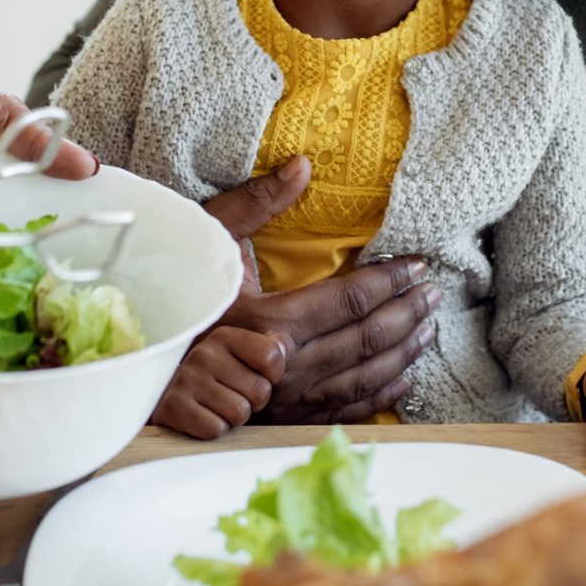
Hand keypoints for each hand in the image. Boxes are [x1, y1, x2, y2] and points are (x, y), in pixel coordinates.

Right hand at [152, 326, 289, 438]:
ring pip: (239, 413)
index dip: (272, 375)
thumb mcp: (245, 354)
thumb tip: (283, 348)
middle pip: (260, 390)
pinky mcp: (172, 407)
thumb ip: (273, 347)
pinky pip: (215, 429)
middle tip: (234, 395)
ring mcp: (186, 380)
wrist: (167, 393)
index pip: (271, 356)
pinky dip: (214, 429)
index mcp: (225, 336)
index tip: (257, 375)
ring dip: (234, 417)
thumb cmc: (218, 376)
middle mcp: (203, 353)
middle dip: (253, 401)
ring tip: (219, 406)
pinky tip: (204, 416)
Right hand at [194, 157, 440, 423]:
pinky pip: (347, 408)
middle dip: (408, 314)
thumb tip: (301, 166)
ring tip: (429, 328)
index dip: (390, 279)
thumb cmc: (180, 301)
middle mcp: (287, 365)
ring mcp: (290, 399)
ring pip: (365, 377)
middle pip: (367, 339)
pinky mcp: (287, 420)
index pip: (351, 299)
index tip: (418, 264)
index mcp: (272, 320)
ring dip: (404, 352)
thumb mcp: (211, 244)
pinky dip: (382, 393)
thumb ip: (256, 204)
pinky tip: (403, 377)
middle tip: (434, 292)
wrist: (151, 374)